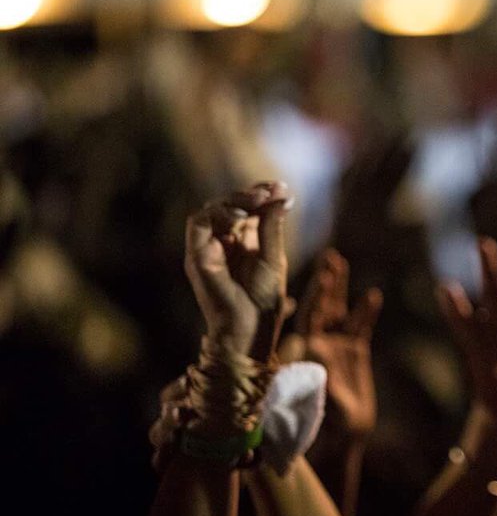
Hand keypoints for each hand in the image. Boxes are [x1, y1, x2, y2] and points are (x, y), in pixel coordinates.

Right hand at [184, 181, 290, 360]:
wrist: (249, 330)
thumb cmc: (263, 300)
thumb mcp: (274, 257)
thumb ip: (272, 225)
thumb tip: (281, 192)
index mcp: (243, 243)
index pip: (247, 209)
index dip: (259, 194)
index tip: (279, 186)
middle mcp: (223, 243)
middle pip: (230, 205)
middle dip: (250, 194)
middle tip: (270, 191)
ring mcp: (208, 248)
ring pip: (212, 209)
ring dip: (235, 200)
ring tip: (257, 201)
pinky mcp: (196, 255)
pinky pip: (198, 223)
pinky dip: (217, 214)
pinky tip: (240, 216)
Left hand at [296, 249, 382, 439]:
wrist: (343, 435)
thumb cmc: (324, 419)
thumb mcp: (316, 396)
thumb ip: (313, 372)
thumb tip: (312, 349)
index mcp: (306, 350)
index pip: (309, 315)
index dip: (315, 296)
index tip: (323, 277)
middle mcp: (319, 342)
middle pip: (321, 305)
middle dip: (325, 281)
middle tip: (329, 256)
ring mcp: (337, 345)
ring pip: (339, 309)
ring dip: (340, 287)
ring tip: (341, 262)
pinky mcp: (355, 352)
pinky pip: (361, 325)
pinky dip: (367, 311)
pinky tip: (374, 295)